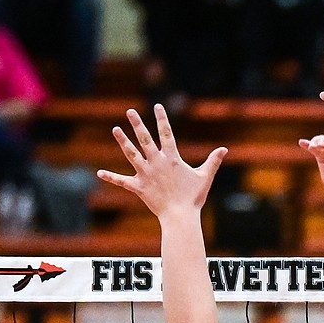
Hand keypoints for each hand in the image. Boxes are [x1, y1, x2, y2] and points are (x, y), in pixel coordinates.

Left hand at [97, 104, 226, 217]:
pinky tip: (99, 173)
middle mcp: (157, 163)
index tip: (157, 106)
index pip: (166, 133)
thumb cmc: (193, 198)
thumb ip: (213, 161)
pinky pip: (122, 182)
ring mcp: (146, 174)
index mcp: (172, 158)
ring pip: (132, 154)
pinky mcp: (139, 187)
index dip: (162, 119)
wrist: (180, 216)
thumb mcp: (205, 177)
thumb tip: (224, 149)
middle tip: (130, 111)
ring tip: (115, 129)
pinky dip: (111, 177)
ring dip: (123, 142)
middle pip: (145, 139)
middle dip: (137, 124)